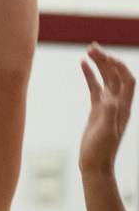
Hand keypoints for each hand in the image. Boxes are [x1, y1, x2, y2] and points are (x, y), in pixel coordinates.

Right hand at [79, 45, 134, 175]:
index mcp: (123, 108)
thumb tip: (109, 97)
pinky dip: (89, 74)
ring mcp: (107, 105)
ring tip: (88, 50)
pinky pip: (94, 87)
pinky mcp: (96, 109)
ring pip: (105, 79)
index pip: (127, 81)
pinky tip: (83, 63)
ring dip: (99, 64)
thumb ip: (109, 114)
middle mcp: (117, 104)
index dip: (120, 67)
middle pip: (115, 76)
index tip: (108, 57)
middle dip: (106, 60)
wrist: (95, 164)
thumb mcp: (106, 131)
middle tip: (93, 46)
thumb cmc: (102, 150)